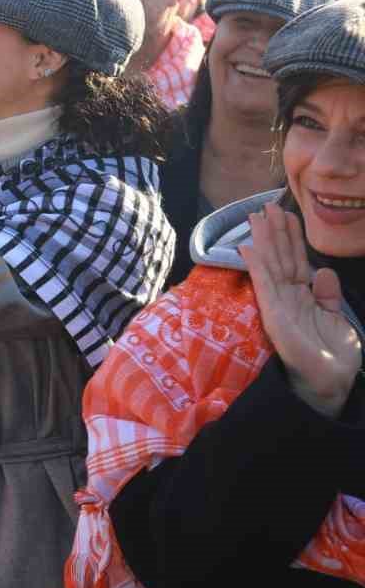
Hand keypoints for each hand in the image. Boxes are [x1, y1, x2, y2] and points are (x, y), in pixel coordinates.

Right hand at [240, 204, 361, 417]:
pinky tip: (248, 248)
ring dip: (262, 241)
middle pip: (280, 258)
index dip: (291, 237)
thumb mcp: (338, 318)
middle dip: (274, 231)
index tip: (286, 213)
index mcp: (303, 296)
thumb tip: (322, 271)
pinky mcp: (274, 316)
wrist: (333, 381)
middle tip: (267, 205)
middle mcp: (288, 297)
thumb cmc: (334, 354)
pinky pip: (263, 287)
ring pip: (269, 266)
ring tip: (257, 216)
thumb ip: (328, 295)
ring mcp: (279, 305)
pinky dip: (256, 267)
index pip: (295, 260)